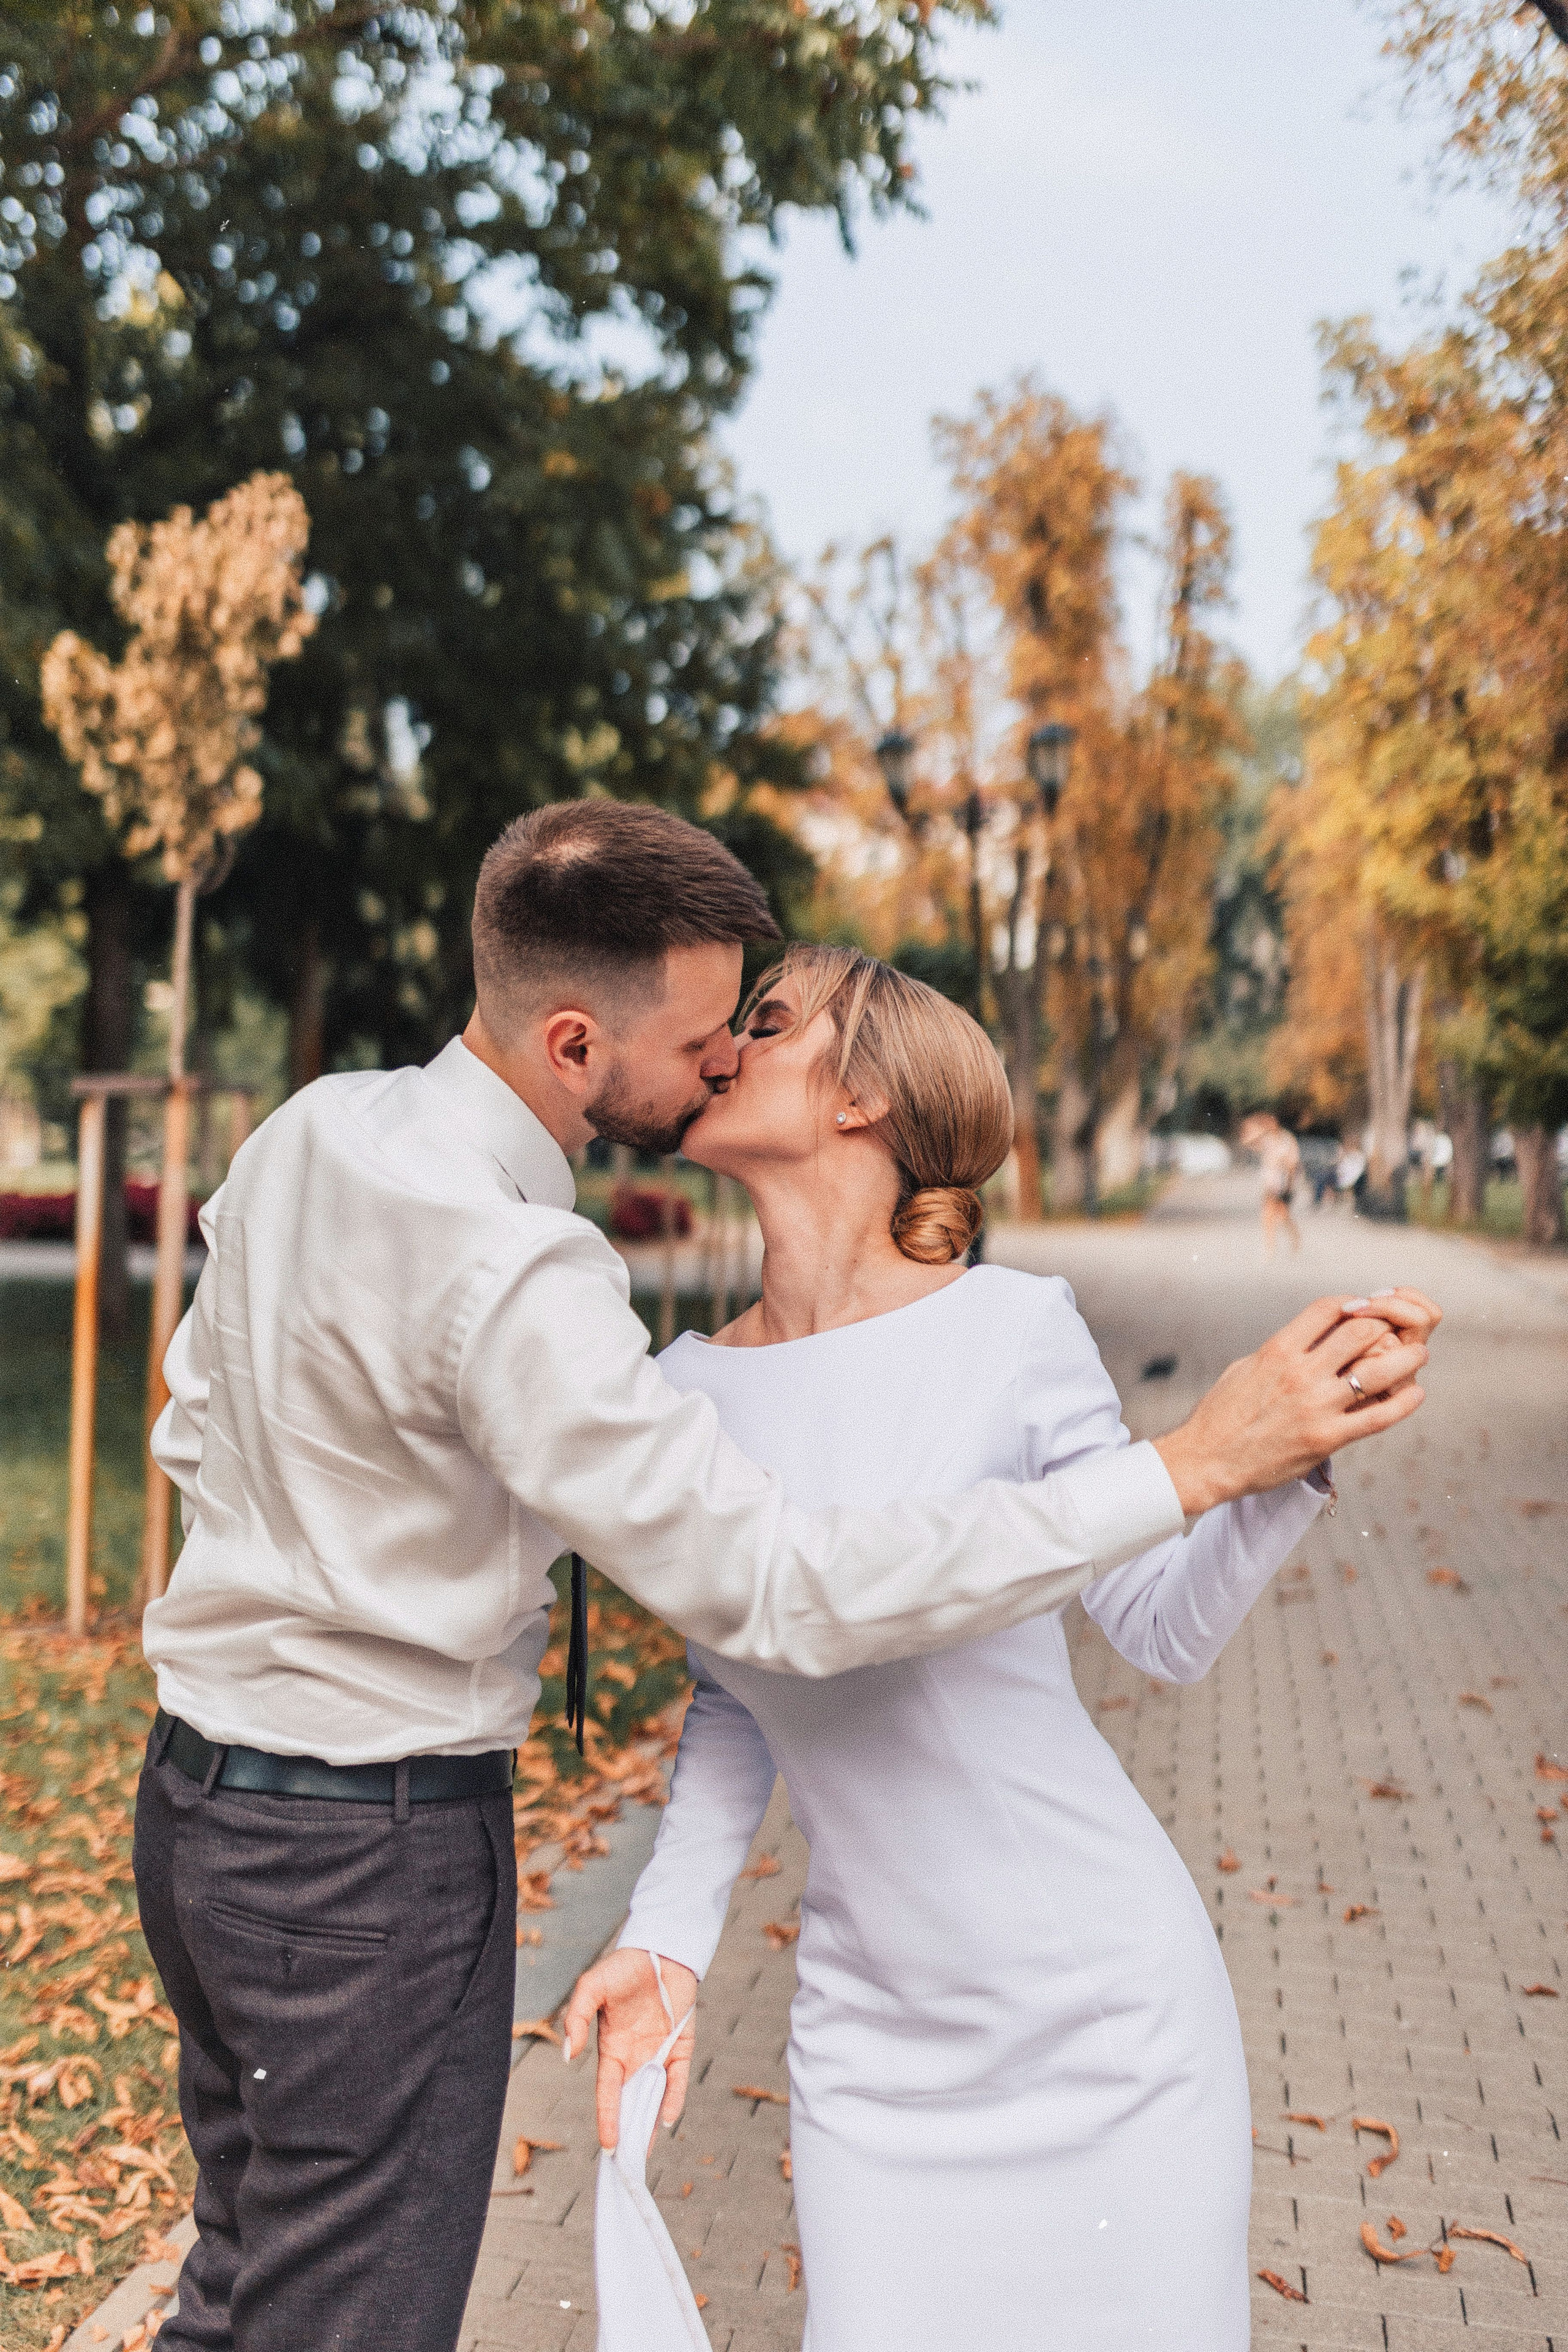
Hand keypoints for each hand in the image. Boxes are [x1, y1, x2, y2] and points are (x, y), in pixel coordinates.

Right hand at [562, 1946, 697, 2153]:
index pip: (608, 2092)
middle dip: (628, 2131)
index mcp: (612, 2049)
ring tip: (646, 2153)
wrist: (660, 1949)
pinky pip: (679, 2078)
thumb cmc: (623, 1967)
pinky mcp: (682, 2046)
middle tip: (627, 2164)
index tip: (608, 2145)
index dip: (607, 2117)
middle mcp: (635, 2058)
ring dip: (651, 2123)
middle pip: (631, 2102)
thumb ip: (576, 2018)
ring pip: (655, 2096)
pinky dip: (674, 2097)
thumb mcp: (591, 1988)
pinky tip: (669, 2117)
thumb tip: (568, 2055)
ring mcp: (660, 2054)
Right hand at [1154, 1290, 1438, 1518]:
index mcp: (1278, 1350)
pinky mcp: (1326, 1439)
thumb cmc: (1222, 1413)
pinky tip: (1415, 1395)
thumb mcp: (1246, 1367)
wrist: (1207, 1460)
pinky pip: (1378, 1417)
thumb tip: (1308, 1336)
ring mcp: (1316, 1406)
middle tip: (1397, 1331)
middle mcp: (1300, 1373)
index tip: (1365, 1309)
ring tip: (1418, 1356)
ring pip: (1378, 1371)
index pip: (1328, 1308)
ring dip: (1406, 1360)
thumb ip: (1280, 1350)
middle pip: (1360, 1332)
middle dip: (1384, 1326)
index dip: (1354, 1303)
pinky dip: (1403, 1404)